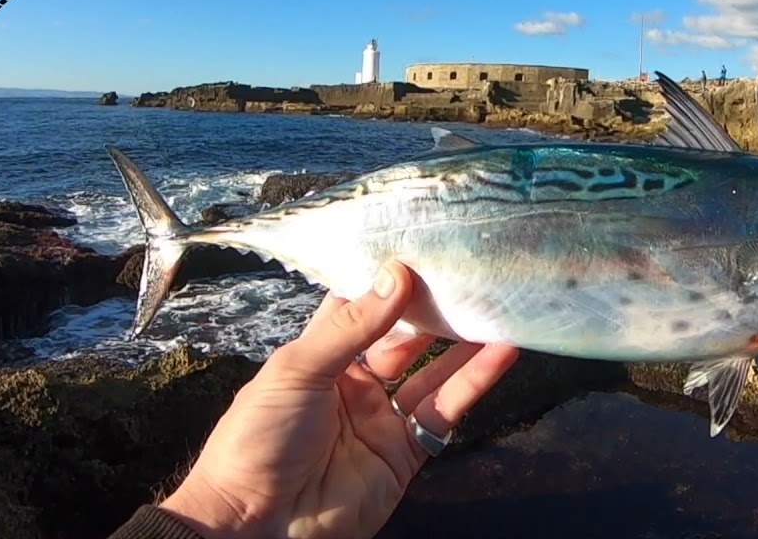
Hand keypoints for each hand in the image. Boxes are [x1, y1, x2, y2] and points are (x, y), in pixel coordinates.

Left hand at [157, 261, 519, 538]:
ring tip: (499, 304)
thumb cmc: (258, 438)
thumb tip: (397, 274)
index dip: (388, 280)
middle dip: (434, 307)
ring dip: (465, 341)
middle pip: (403, 337)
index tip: (423, 246)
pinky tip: (501, 352)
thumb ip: (352, 326)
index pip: (359, 308)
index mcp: (318, 357)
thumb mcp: (298, 369)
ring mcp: (381, 419)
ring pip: (432, 372)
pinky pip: (445, 412)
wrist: (256, 526)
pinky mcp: (405, 454)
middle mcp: (353, 383)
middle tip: (471, 271)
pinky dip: (474, 382)